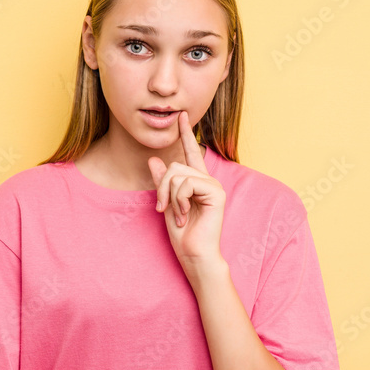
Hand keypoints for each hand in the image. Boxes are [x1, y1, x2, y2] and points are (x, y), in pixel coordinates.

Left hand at [148, 111, 226, 267]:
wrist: (193, 253)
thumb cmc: (182, 233)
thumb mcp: (166, 203)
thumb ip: (162, 182)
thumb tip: (154, 159)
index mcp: (197, 181)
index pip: (190, 152)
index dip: (185, 134)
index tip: (182, 115)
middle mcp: (207, 180)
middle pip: (175, 166)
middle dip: (162, 187)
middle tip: (163, 208)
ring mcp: (213, 185)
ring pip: (178, 175)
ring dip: (170, 196)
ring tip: (177, 214)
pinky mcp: (216, 192)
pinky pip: (187, 184)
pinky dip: (179, 200)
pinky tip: (184, 214)